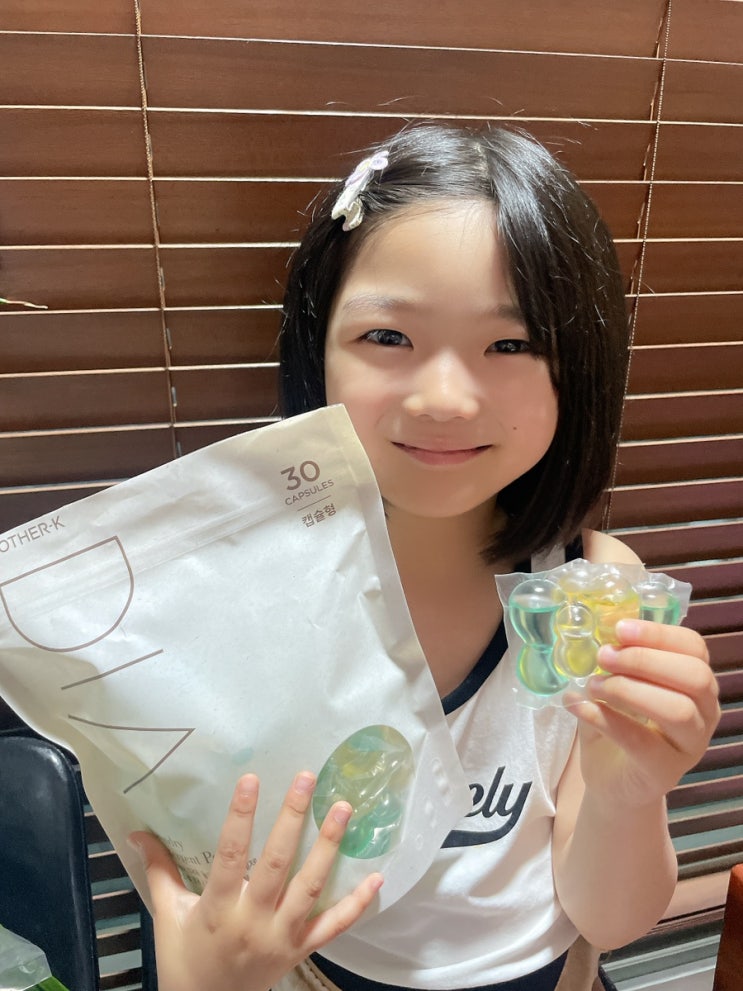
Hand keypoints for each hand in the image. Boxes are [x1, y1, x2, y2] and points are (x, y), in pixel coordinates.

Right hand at [129, 772, 382, 990]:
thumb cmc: (184, 961)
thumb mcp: (167, 916)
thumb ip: (159, 871)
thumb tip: (137, 832)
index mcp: (217, 910)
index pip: (229, 855)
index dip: (240, 817)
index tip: (252, 780)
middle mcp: (253, 921)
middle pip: (275, 865)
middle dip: (292, 820)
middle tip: (307, 779)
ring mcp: (282, 937)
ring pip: (310, 888)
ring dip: (328, 847)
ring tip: (343, 809)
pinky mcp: (301, 950)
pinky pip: (334, 926)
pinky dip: (357, 903)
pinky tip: (376, 877)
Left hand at [566, 619, 719, 809]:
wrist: (611, 781)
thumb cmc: (617, 723)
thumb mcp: (614, 684)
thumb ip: (611, 662)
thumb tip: (592, 633)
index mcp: (695, 682)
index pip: (693, 647)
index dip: (658, 633)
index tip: (619, 628)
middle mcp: (704, 712)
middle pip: (694, 675)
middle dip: (645, 659)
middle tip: (604, 656)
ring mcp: (690, 745)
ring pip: (678, 710)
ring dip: (629, 689)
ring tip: (593, 685)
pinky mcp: (666, 772)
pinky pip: (642, 742)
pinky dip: (607, 719)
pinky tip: (581, 708)